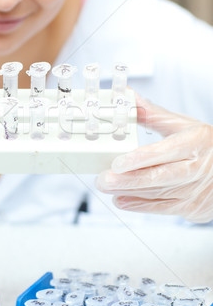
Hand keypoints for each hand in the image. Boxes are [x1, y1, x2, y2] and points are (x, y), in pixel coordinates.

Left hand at [96, 94, 212, 222]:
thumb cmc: (203, 145)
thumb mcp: (183, 125)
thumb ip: (152, 113)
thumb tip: (127, 96)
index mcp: (194, 142)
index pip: (165, 152)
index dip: (139, 159)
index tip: (118, 163)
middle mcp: (196, 168)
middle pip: (159, 177)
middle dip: (127, 180)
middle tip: (103, 179)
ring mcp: (194, 190)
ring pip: (157, 194)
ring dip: (128, 192)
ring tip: (106, 187)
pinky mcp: (191, 207)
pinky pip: (161, 208)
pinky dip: (139, 205)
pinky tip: (120, 200)